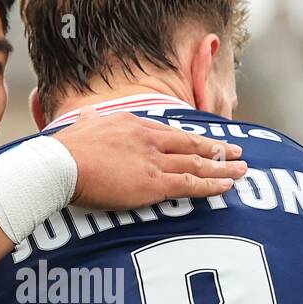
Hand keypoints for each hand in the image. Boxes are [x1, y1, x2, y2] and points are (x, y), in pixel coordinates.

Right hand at [52, 106, 245, 207]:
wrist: (61, 164)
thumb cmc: (65, 150)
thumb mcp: (82, 126)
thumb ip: (91, 122)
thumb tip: (88, 116)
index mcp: (134, 124)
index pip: (171, 133)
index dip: (192, 138)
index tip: (207, 142)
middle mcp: (150, 139)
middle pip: (192, 144)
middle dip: (217, 149)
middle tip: (236, 153)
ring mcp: (154, 161)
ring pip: (197, 164)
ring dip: (222, 168)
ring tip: (241, 170)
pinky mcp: (153, 184)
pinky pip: (190, 184)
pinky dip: (211, 186)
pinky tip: (226, 187)